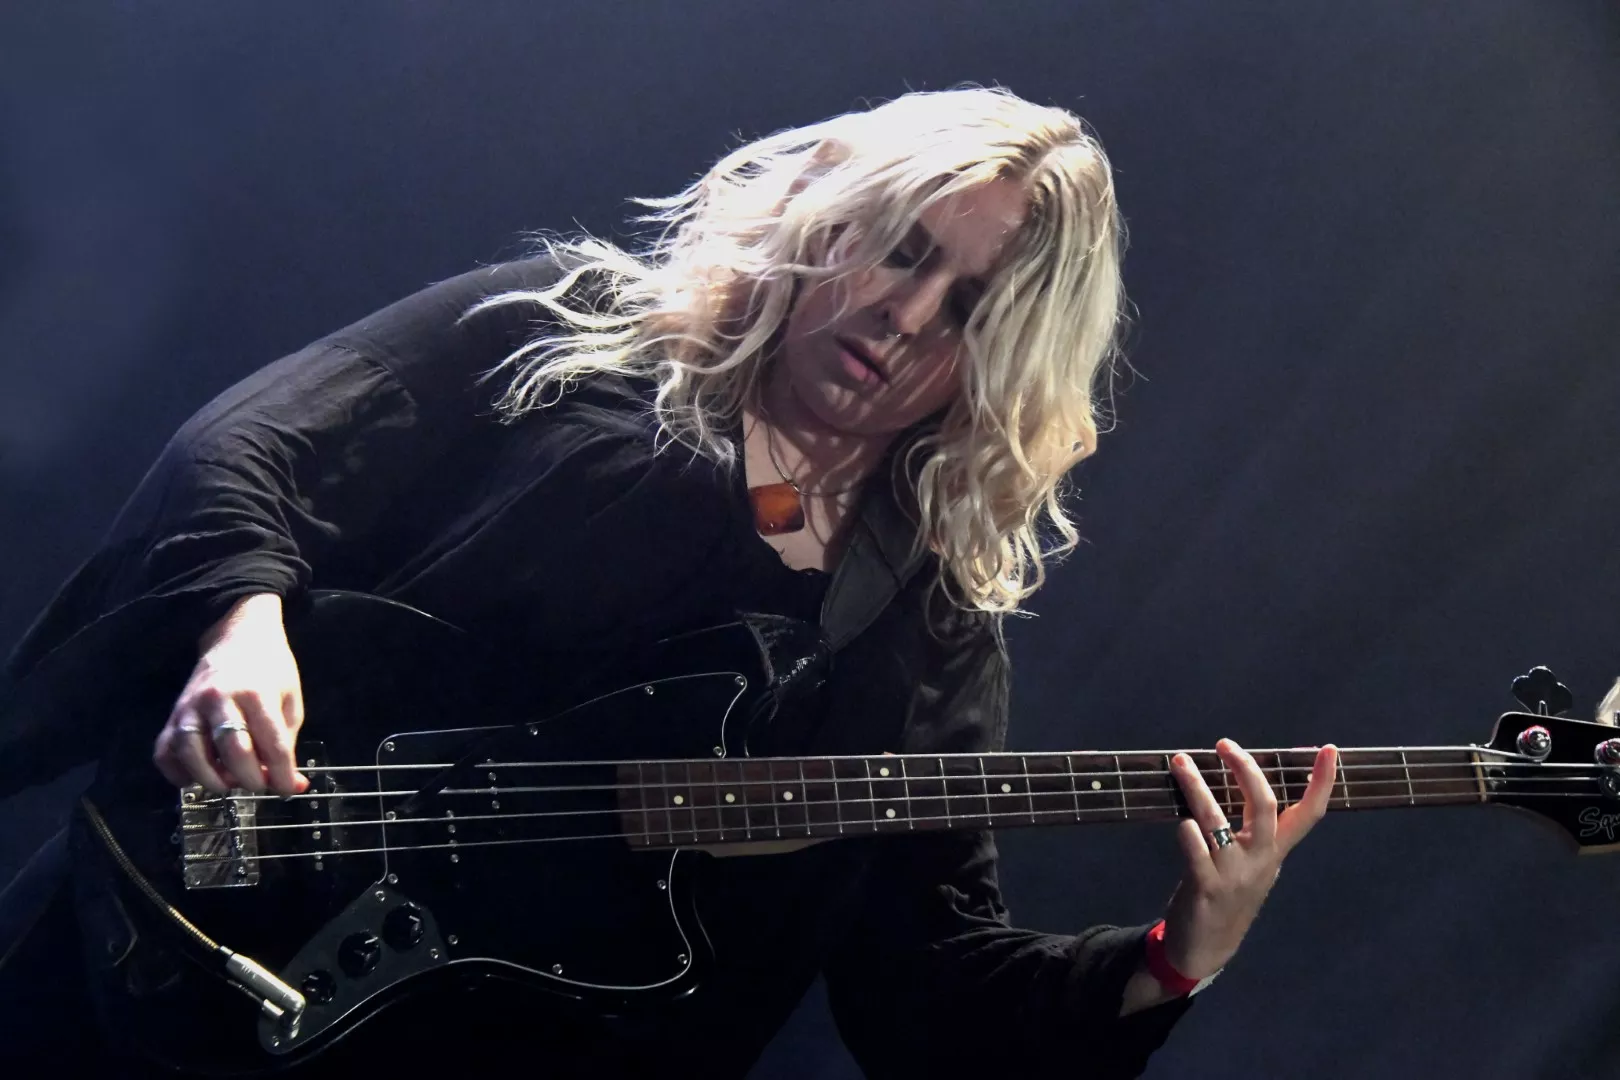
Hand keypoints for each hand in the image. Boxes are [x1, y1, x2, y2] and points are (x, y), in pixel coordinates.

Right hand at [151, 593, 309, 795]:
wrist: (237, 635)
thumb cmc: (269, 668)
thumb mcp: (289, 699)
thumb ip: (287, 742)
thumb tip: (293, 784)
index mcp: (258, 694)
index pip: (273, 745)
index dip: (283, 775)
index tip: (290, 790)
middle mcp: (220, 700)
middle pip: (234, 753)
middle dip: (251, 780)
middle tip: (260, 784)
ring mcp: (191, 707)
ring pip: (193, 754)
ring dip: (213, 780)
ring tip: (229, 783)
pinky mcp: (172, 714)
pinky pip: (164, 752)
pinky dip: (177, 773)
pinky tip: (196, 778)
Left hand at [1161, 738, 1336, 979]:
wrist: (1207, 947)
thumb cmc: (1228, 893)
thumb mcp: (1252, 862)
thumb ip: (1252, 830)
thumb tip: (1242, 780)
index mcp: (1275, 851)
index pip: (1308, 814)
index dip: (1321, 782)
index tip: (1329, 750)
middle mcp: (1259, 860)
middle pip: (1264, 806)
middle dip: (1246, 770)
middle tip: (1224, 744)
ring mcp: (1233, 874)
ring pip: (1218, 821)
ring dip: (1197, 787)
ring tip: (1180, 762)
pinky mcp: (1205, 888)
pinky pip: (1196, 852)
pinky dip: (1187, 832)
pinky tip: (1180, 822)